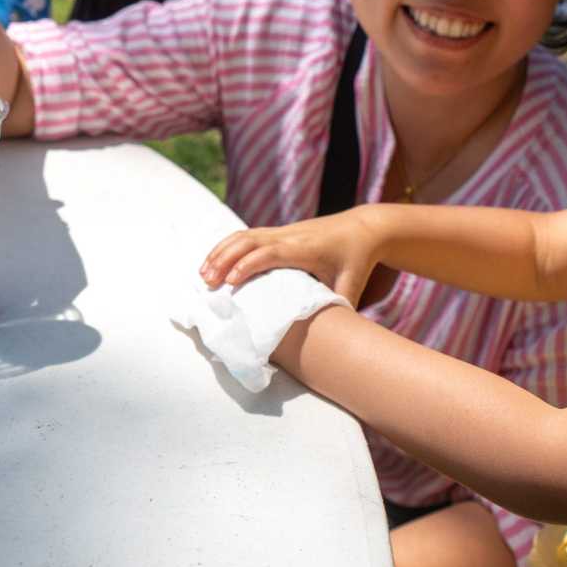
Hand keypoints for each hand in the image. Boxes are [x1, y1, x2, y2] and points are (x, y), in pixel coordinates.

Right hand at [200, 207, 387, 306]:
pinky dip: (227, 247)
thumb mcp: (352, 284)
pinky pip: (246, 236)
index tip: (230, 282)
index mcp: (304, 248)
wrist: (363, 228)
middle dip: (224, 259)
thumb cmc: (357, 259)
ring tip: (203, 274)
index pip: (270, 253)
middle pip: (248, 240)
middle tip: (207, 282)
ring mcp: (281, 231)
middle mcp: (288, 236)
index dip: (248, 265)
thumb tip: (333, 338)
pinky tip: (215, 262)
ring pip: (243, 236)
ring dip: (221, 252)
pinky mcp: (277, 232)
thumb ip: (340, 307)